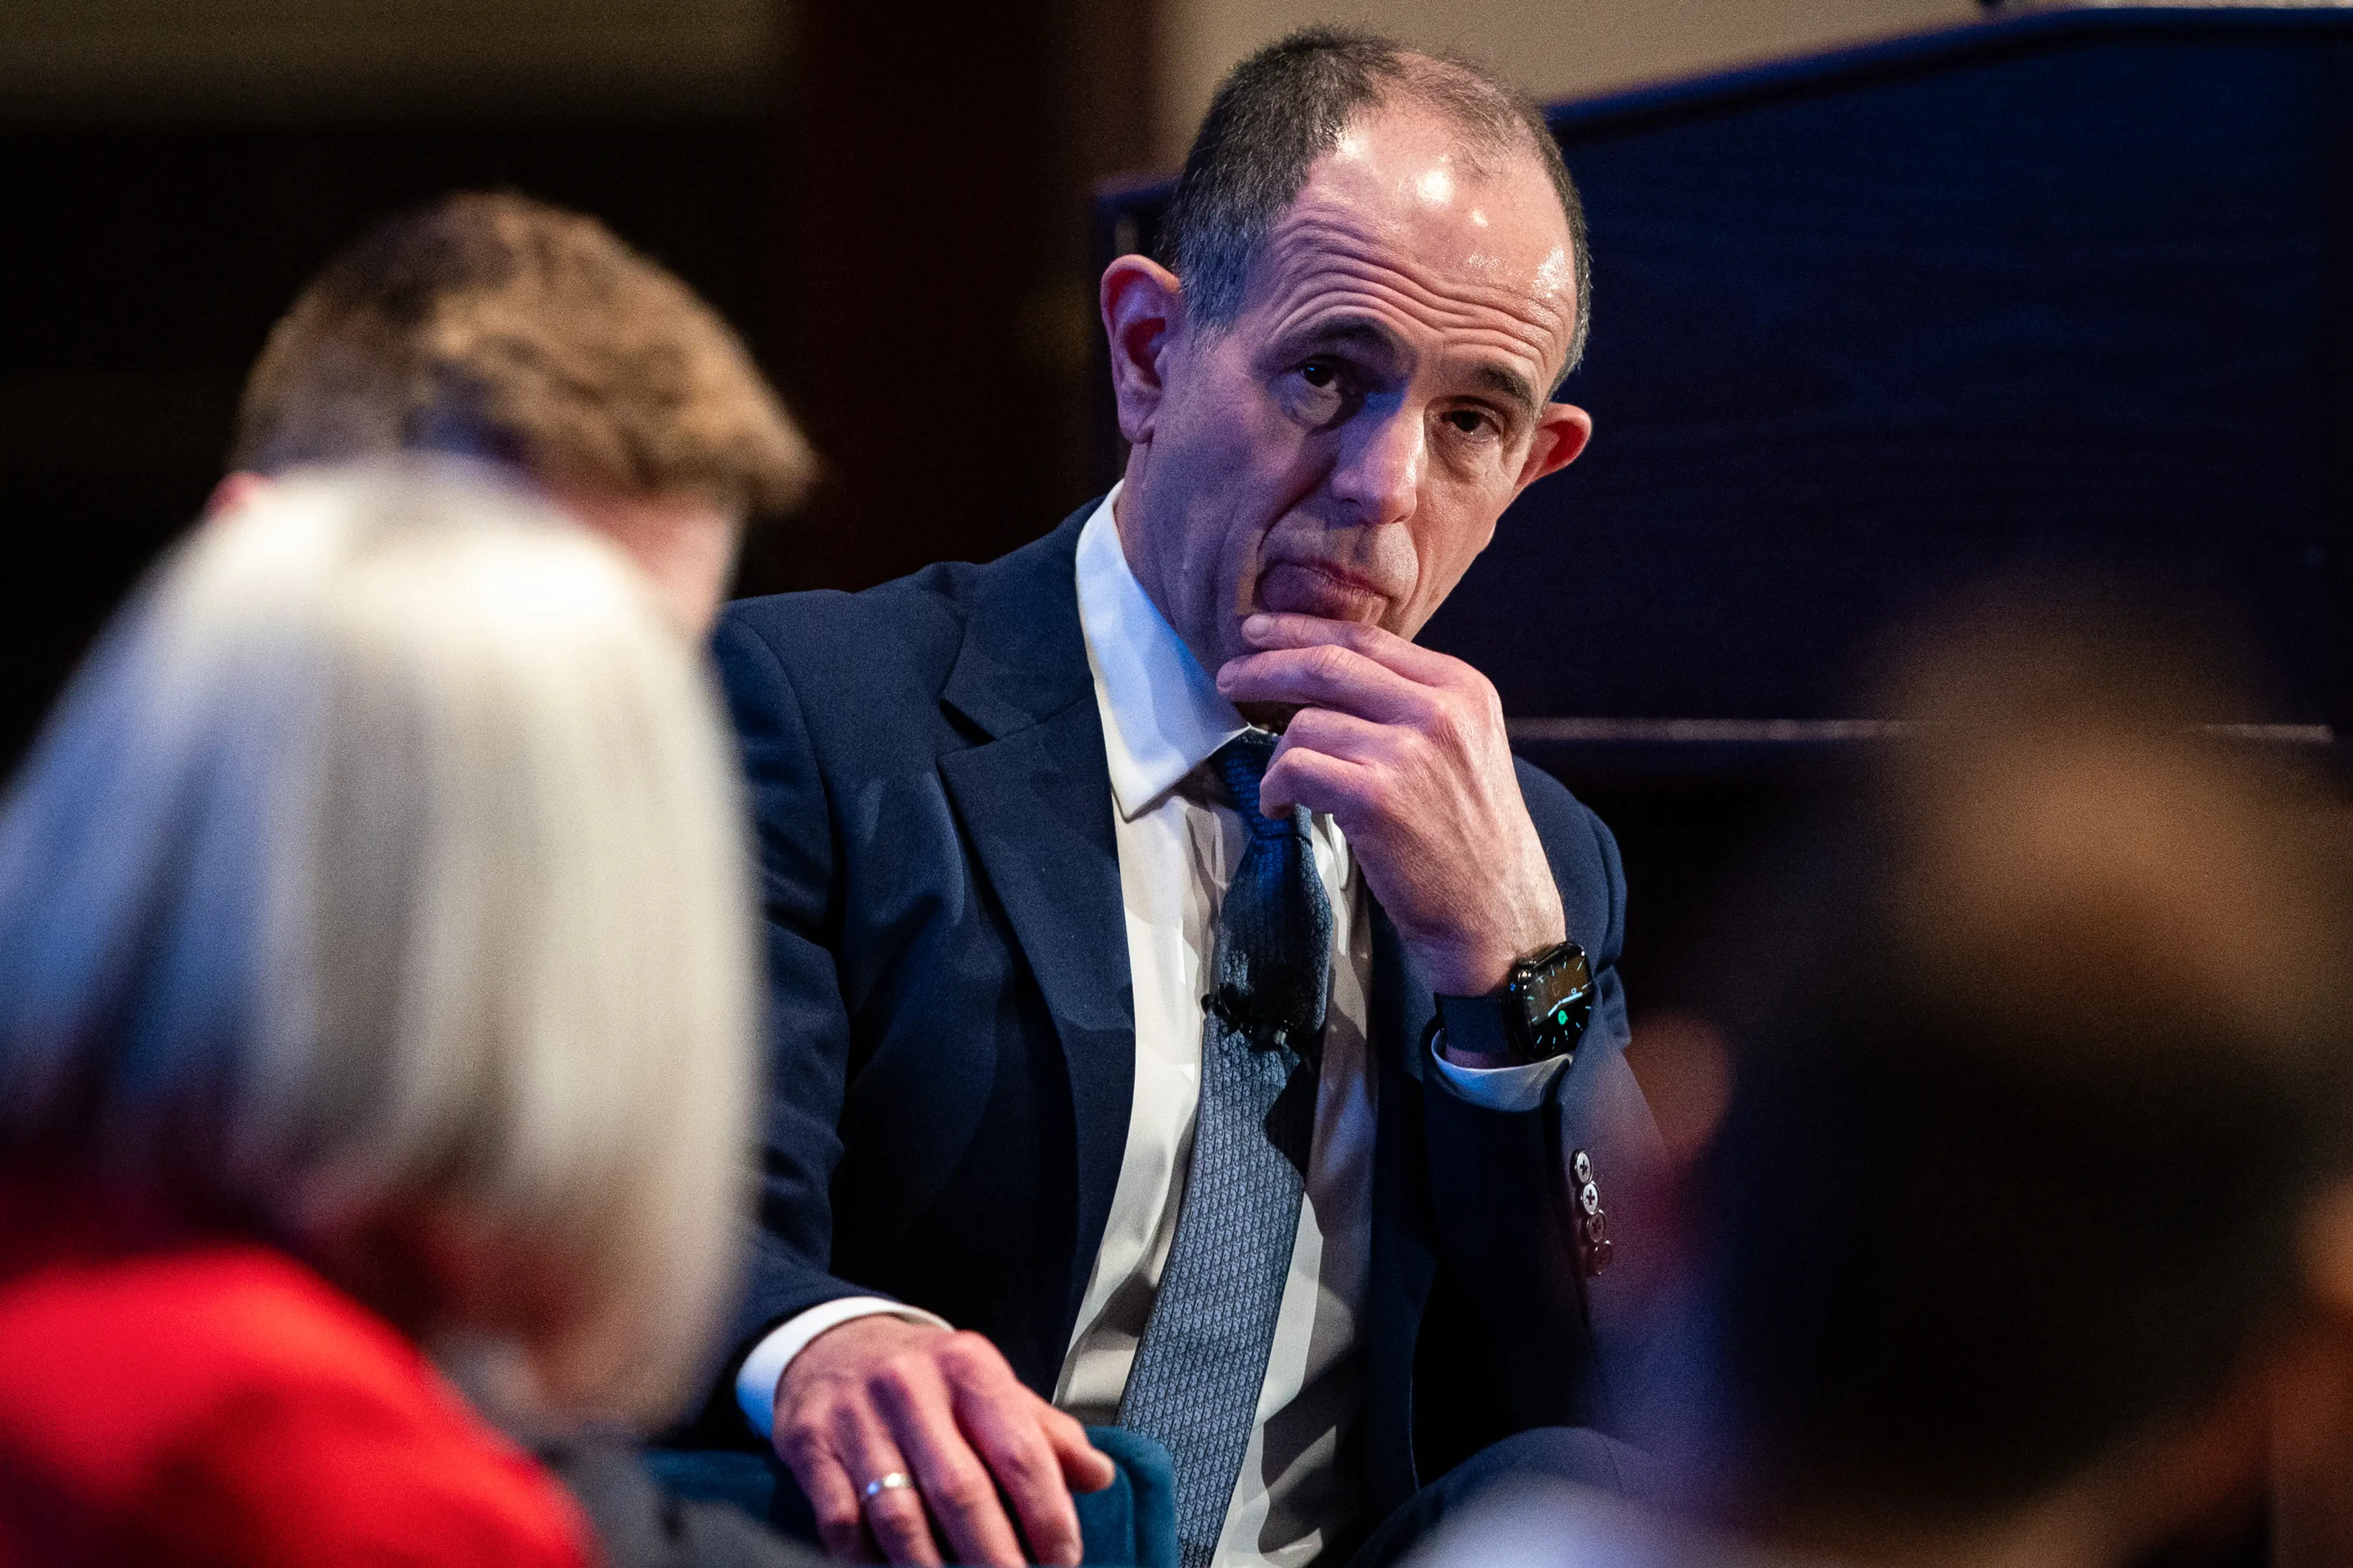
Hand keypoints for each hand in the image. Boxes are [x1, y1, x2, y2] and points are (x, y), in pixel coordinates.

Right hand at [773, 1316, 1114, 1566]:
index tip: (1063, 1559)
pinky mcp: (811, 1445)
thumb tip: (1097, 1475)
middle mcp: (911, 1386)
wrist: (833, 1346)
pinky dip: (870, 1559)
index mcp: (968, 1367)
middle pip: (960, 1491)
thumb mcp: (987, 1385)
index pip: (1019, 1450)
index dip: (1047, 1514)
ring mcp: (856, 1416)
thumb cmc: (925, 1378)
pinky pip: (843, 1523)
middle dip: (995, 1557)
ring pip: (899, 1516)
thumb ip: (1044, 1431)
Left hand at [1217, 612, 1565, 1002]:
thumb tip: (1325, 675)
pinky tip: (1279, 807)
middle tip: (1229, 677)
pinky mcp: (1375, 798)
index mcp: (1460, 688)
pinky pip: (1295, 768)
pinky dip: (1274, 786)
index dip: (1302, 630)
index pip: (1366, 639)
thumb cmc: (1468, 838)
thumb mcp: (1462, 748)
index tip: (1260, 632)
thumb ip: (1410, 705)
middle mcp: (1438, 711)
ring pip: (1305, 722)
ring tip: (1279, 783)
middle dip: (1266, 665)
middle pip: (1329, 664)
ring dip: (1276, 752)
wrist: (1496, 913)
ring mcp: (1407, 753)